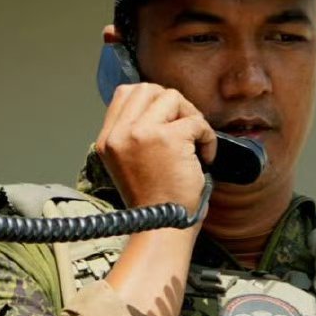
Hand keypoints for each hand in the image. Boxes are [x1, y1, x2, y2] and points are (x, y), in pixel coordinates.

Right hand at [94, 83, 215, 209]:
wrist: (162, 226)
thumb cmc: (154, 200)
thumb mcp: (129, 163)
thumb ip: (133, 135)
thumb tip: (160, 104)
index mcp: (107, 140)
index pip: (125, 94)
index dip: (151, 100)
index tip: (167, 120)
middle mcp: (119, 134)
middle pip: (148, 89)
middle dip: (173, 104)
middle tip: (185, 129)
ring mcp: (140, 134)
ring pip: (172, 97)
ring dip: (191, 116)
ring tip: (195, 143)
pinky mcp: (167, 139)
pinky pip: (196, 121)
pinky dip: (208, 138)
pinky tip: (205, 157)